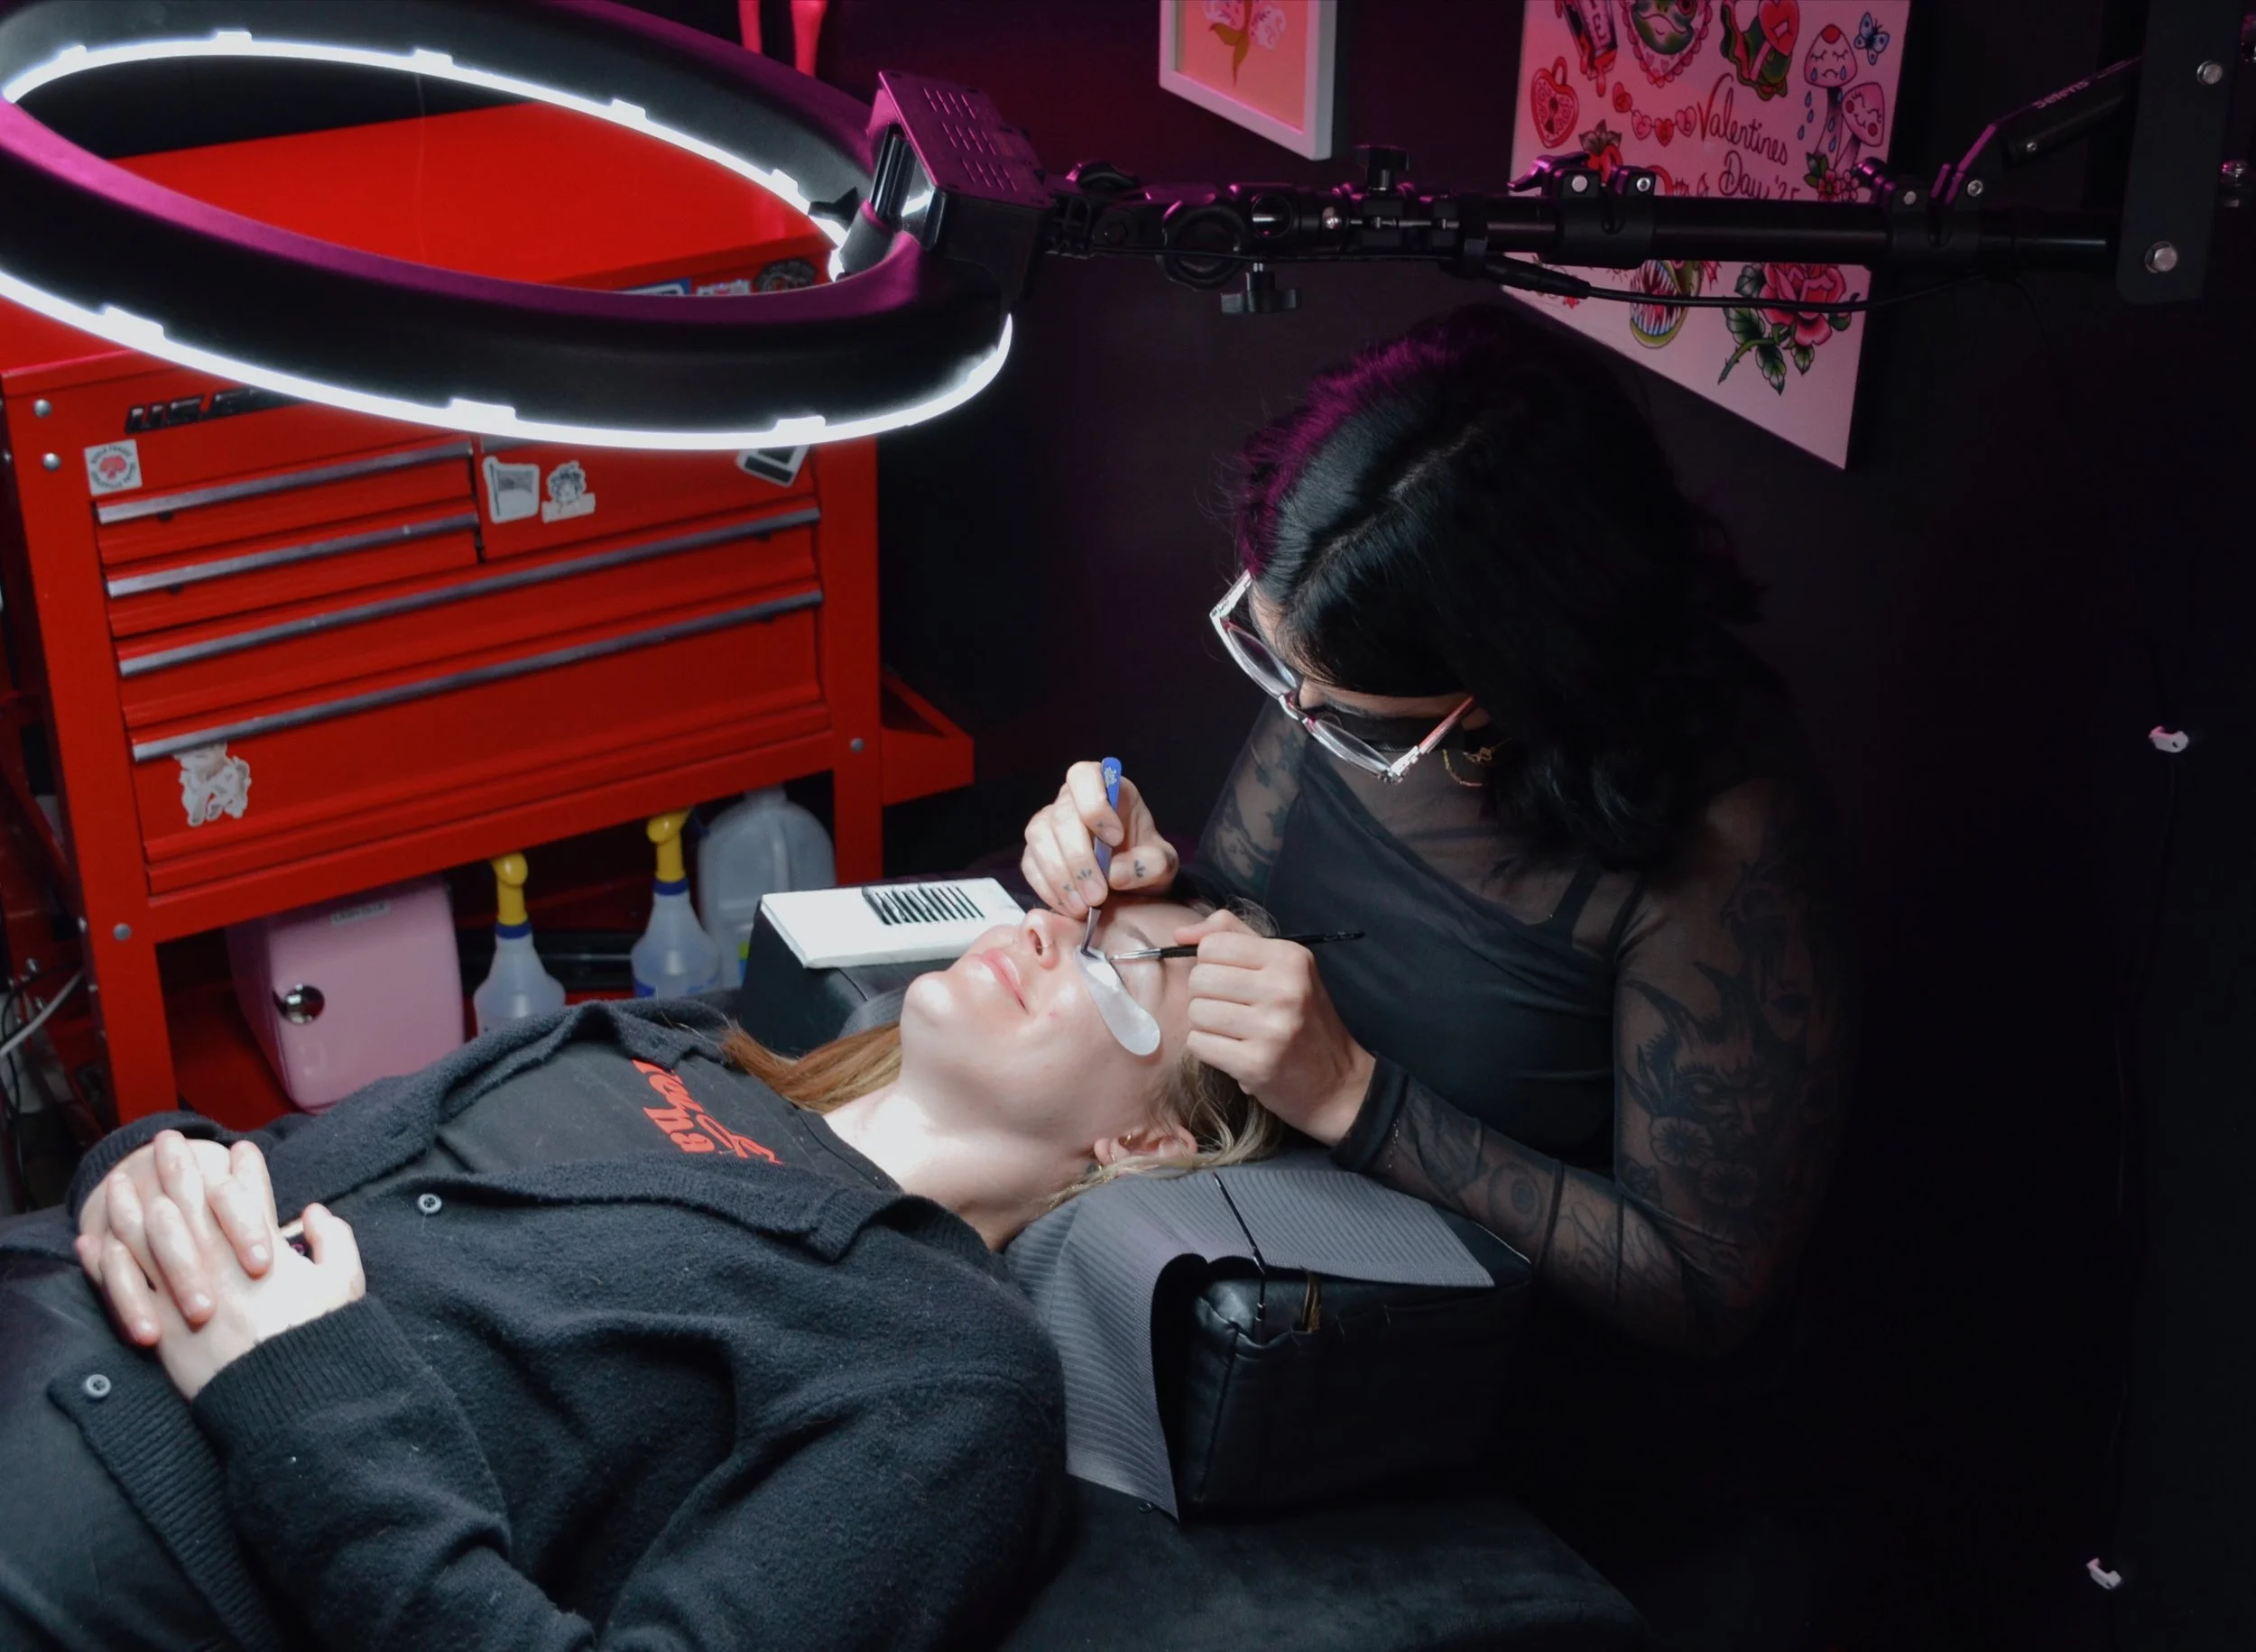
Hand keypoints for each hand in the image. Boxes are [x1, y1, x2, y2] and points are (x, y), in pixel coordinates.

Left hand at [88, 1132, 363, 1399]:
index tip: (239, 1148)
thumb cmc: (319, 1342)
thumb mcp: (345, 1285)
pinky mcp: (163, 1328)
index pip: (249, 1196)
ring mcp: (186, 1294)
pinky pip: (124, 1288)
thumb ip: (335, 1241)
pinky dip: (104, 1264)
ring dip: (130, 1205)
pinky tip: (92, 1242)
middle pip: (189, 1204)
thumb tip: (314, 1214)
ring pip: (147, 1238)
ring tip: (119, 1181)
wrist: (287, 1400)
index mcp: (263, 1252)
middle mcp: (218, 1264)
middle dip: (177, 1168)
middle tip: (167, 1142)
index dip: (244, 1168)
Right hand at [1021, 761, 1177, 917]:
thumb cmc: (1144, 864)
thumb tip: (1115, 873)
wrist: (1130, 890)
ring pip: (1040, 839)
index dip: (1094, 804)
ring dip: (1061, 877)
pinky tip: (1071, 907)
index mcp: (1105, 789)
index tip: (1116, 838)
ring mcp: (1048, 825)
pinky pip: (1030, 865)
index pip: (1084, 775)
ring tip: (1085, 906)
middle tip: (1099, 895)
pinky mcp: (1034, 853)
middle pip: (1062, 816)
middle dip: (1080, 859)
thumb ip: (1150, 864)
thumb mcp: (1163, 865)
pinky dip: (1048, 889)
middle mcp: (1071, 800)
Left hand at [1178, 910, 1375, 1145]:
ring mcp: (1272, 1028)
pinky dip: (1208, 1048)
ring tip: (1234, 1031)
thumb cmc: (1301, 1018)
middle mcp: (1284, 989)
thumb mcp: (1281, 965)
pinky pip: (1198, 1043)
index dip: (1212, 963)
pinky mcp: (1256, 1064)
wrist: (1335, 1081)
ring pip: (1196, 1012)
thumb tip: (1179, 934)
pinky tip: (1233, 1051)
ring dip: (1206, 1024)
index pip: (1213, 945)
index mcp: (1290, 957)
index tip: (1232, 980)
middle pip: (1200, 978)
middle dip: (1206, 995)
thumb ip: (1233, 937)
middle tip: (1232, 1009)